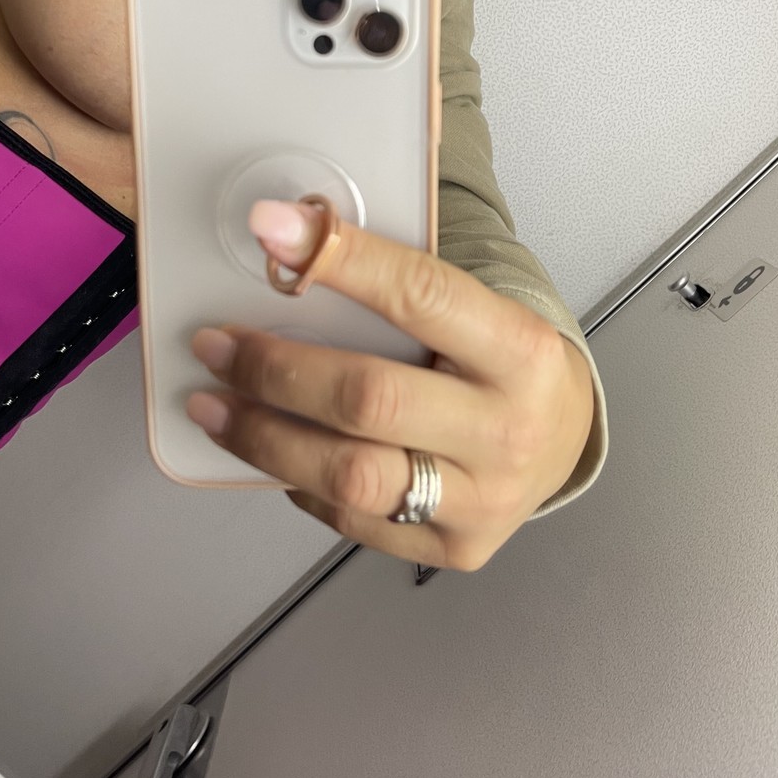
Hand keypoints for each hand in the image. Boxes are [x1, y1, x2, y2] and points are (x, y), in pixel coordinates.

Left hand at [187, 199, 595, 571]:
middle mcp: (507, 430)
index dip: (340, 260)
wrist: (564, 440)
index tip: (269, 230)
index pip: (420, 294)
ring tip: (213, 408)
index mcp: (520, 349)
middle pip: (369, 400)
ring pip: (350, 476)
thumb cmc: (503, 364)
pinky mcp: (457, 547)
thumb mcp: (478, 310)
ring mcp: (484, 499)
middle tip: (215, 346)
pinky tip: (275, 452)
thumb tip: (290, 248)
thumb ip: (401, 291)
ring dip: (263, 438)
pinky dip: (300, 484)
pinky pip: (355, 520)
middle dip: (274, 370)